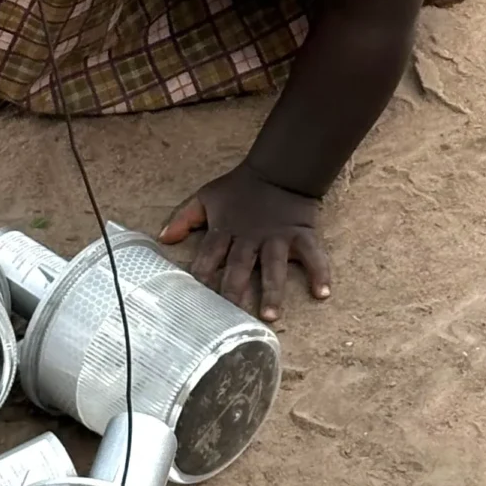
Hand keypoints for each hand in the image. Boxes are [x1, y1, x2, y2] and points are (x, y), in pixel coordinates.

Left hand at [160, 163, 330, 319]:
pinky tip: (322, 293)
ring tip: (269, 315)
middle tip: (229, 317)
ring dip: (272, 291)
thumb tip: (162, 239)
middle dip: (233, 290)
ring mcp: (278, 237)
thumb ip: (184, 217)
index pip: (209, 256)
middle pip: (239, 266)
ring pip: (273, 267)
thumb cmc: (240, 188)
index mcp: (225, 229)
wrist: (279, 168)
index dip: (201, 277)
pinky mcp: (302, 234)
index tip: (194, 301)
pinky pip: (314, 255)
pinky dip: (320, 272)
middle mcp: (250, 237)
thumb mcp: (207, 197)